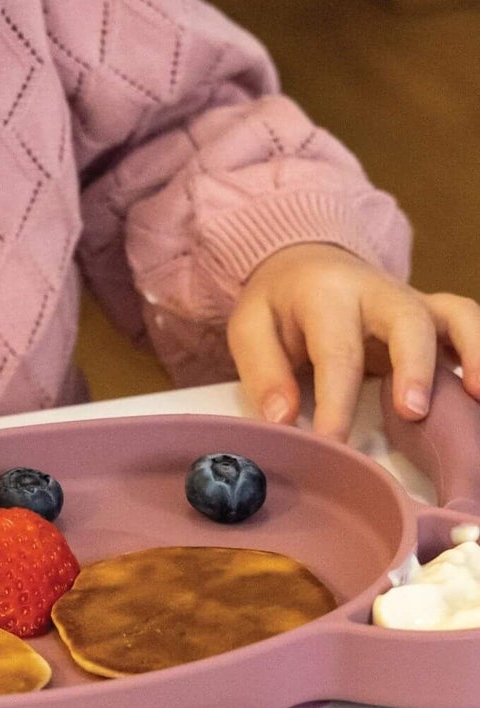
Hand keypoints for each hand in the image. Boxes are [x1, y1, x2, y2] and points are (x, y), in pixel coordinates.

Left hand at [227, 242, 479, 438]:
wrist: (306, 263)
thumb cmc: (279, 304)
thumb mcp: (250, 326)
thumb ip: (264, 371)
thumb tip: (282, 420)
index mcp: (326, 295)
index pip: (337, 349)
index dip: (336, 400)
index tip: (332, 444)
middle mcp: (377, 292)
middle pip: (407, 320)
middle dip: (413, 366)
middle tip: (411, 412)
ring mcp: (413, 300)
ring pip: (455, 315)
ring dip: (472, 352)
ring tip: (476, 396)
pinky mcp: (434, 314)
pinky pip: (468, 322)